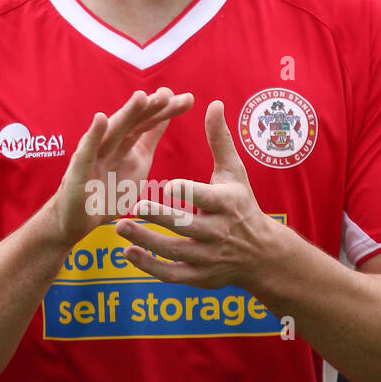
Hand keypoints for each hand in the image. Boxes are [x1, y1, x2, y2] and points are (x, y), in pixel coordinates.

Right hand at [51, 87, 193, 245]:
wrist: (79, 221)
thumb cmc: (108, 190)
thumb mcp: (137, 163)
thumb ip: (149, 138)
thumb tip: (165, 113)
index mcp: (127, 142)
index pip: (149, 123)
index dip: (167, 111)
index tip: (189, 100)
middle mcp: (111, 143)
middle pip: (134, 122)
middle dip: (150, 108)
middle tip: (168, 94)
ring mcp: (95, 154)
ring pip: (113, 132)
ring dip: (126, 114)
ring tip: (141, 97)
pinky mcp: (79, 170)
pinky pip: (88, 151)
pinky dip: (93, 135)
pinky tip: (100, 119)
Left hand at [113, 100, 275, 290]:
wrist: (261, 255)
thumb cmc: (242, 205)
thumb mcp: (234, 173)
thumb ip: (219, 140)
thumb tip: (213, 104)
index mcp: (227, 204)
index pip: (206, 198)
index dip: (188, 192)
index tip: (168, 185)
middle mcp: (219, 233)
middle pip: (186, 226)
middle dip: (161, 217)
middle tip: (134, 206)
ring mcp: (208, 258)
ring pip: (174, 251)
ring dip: (146, 241)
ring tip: (119, 227)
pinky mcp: (199, 277)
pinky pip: (171, 274)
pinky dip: (149, 266)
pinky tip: (127, 252)